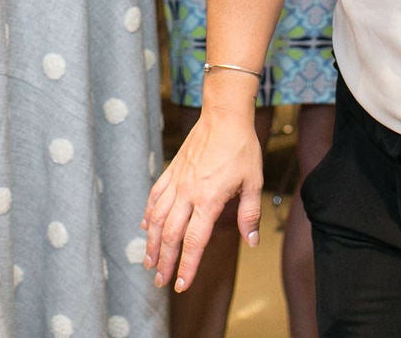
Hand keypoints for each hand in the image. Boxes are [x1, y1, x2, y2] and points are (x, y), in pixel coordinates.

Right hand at [141, 106, 261, 292]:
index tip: (181, 285)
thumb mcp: (254, 181)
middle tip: (160, 282)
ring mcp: (177, 181)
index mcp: (209, 200)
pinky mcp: (172, 171)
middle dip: (165, 262)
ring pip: (158, 219)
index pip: (194, 241)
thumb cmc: (242, 148)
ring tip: (149, 262)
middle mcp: (188, 193)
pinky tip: (146, 227)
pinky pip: (155, 196)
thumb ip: (250, 214)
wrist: (224, 115)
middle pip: (171, 235)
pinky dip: (149, 214)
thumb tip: (251, 241)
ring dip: (152, 243)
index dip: (187, 266)